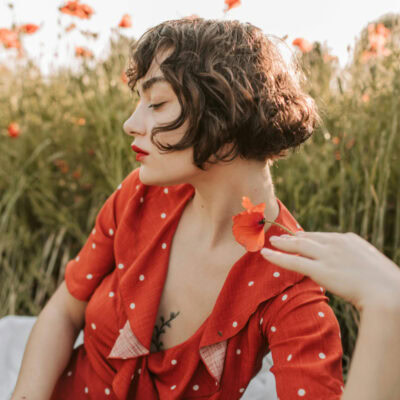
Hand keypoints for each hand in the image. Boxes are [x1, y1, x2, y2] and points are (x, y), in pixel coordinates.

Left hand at [260, 231, 399, 310]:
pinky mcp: (320, 270)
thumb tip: (350, 267)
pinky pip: (293, 262)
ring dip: (282, 243)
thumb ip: (356, 261)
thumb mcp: (371, 265)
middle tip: (280, 237)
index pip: (322, 236)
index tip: (297, 237)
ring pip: (297, 246)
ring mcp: (327, 256)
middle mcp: (335, 243)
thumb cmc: (386, 283)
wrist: (389, 293)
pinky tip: (265, 254)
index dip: (307, 237)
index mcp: (349, 239)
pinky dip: (277, 257)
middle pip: (307, 238)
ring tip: (271, 242)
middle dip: (292, 237)